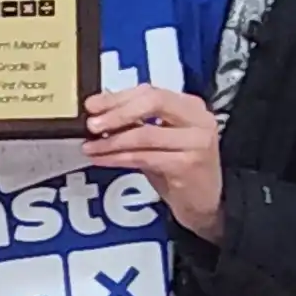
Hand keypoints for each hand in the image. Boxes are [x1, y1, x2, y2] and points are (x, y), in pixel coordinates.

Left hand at [84, 83, 224, 243]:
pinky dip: (118, 158)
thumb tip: (100, 111)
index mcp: (190, 106)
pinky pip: (144, 157)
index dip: (118, 97)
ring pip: (145, 134)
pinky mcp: (188, 164)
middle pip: (152, 102)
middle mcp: (198, 119)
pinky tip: (102, 159)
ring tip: (90, 147)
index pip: (151, 92)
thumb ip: (137, 122)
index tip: (92, 104)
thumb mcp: (159, 140)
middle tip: (91, 124)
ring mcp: (196, 141)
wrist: (205, 204)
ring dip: (112, 141)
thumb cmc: (180, 170)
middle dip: (117, 112)